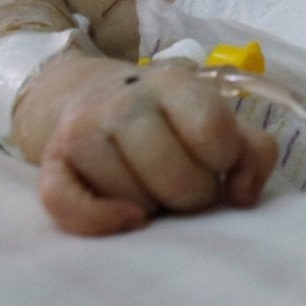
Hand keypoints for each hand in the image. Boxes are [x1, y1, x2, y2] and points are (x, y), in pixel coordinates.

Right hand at [25, 54, 278, 235]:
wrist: (97, 100)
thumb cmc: (172, 123)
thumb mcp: (219, 123)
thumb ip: (253, 152)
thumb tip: (242, 194)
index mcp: (175, 84)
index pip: (211, 129)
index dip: (223, 160)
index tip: (218, 164)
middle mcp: (125, 101)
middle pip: (172, 172)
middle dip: (189, 194)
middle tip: (185, 188)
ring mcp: (83, 129)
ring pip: (129, 195)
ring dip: (149, 207)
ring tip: (152, 191)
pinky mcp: (52, 161)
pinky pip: (67, 203)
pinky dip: (98, 221)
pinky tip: (130, 221)